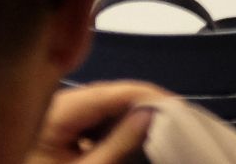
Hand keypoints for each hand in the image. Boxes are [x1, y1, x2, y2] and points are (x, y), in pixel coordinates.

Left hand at [26, 82, 167, 163]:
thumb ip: (119, 144)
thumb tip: (152, 113)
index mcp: (59, 110)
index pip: (112, 91)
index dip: (149, 95)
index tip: (180, 106)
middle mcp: (56, 105)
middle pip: (109, 96)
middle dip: (143, 104)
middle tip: (178, 118)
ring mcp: (56, 117)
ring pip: (104, 108)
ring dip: (132, 116)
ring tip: (164, 125)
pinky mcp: (58, 131)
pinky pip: (93, 122)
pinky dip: (115, 128)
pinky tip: (134, 135)